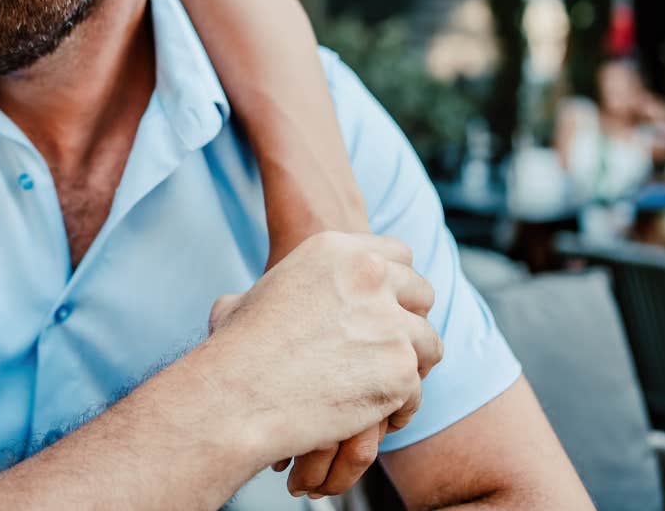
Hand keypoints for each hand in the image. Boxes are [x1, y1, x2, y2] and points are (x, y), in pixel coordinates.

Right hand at [196, 232, 440, 474]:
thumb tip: (257, 300)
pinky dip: (401, 406)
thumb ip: (275, 290)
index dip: (395, 284)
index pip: (398, 254)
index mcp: (338, 250)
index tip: (385, 307)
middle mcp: (371, 276)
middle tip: (389, 349)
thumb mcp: (249, 298)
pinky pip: (418, 390)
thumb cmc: (235, 350)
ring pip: (429, 343)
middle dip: (409, 321)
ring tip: (387, 385)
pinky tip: (377, 415)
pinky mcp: (401, 370)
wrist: (239, 395)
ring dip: (412, 364)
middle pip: (421, 293)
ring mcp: (391, 323)